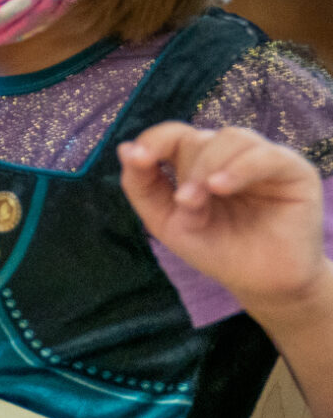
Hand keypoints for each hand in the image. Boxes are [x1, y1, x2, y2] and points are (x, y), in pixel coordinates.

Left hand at [119, 122, 328, 315]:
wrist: (260, 282)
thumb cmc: (215, 249)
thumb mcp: (167, 222)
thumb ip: (142, 187)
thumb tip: (124, 148)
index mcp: (196, 161)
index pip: (173, 135)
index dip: (153, 140)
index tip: (138, 158)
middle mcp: (228, 154)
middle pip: (198, 139)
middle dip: (187, 169)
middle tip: (185, 202)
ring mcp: (261, 159)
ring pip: (230, 138)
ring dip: (209, 165)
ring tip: (206, 196)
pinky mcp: (293, 170)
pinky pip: (266, 155)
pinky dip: (240, 167)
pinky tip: (222, 186)